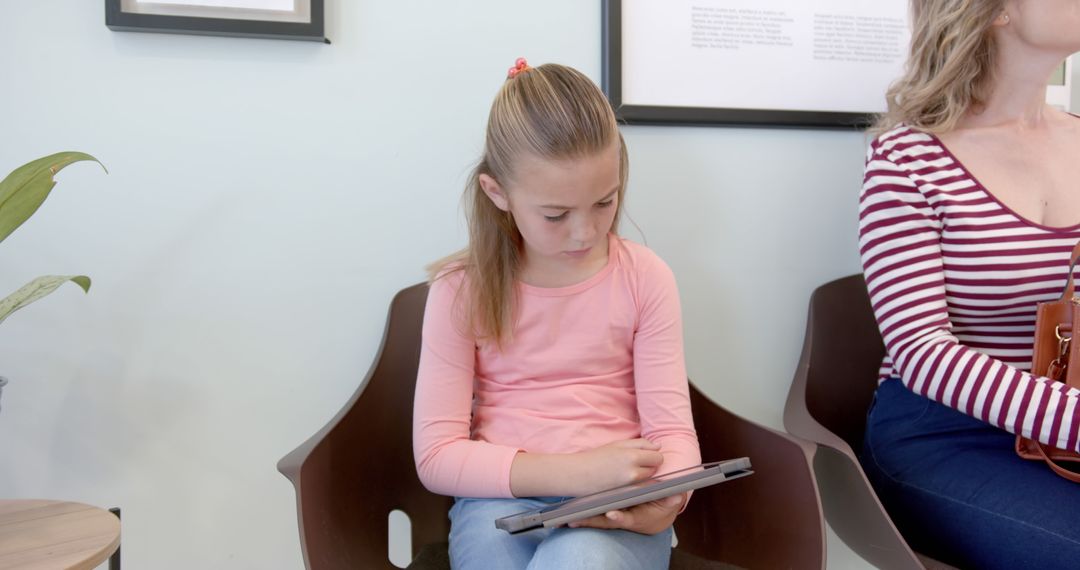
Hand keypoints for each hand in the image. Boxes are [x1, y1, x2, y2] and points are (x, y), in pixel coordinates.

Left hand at [569, 493, 685, 534]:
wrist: (656, 513)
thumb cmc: (660, 507)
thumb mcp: (668, 503)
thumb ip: (670, 500)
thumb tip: (676, 495)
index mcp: (636, 518)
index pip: (626, 519)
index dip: (619, 518)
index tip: (612, 515)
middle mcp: (622, 518)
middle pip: (605, 522)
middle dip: (590, 522)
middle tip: (575, 520)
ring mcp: (613, 516)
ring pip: (596, 519)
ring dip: (582, 519)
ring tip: (566, 518)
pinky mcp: (606, 511)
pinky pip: (593, 513)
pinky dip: (583, 514)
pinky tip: (568, 513)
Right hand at [571, 438, 664, 495]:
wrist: (578, 475)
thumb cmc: (597, 457)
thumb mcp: (618, 445)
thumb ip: (641, 444)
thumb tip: (659, 447)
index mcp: (633, 456)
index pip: (658, 457)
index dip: (652, 456)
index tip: (645, 456)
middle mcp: (634, 473)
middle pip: (655, 470)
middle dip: (649, 467)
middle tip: (634, 465)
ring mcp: (630, 487)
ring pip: (649, 481)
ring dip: (644, 478)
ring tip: (628, 473)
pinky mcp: (626, 496)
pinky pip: (641, 491)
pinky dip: (638, 487)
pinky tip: (626, 483)